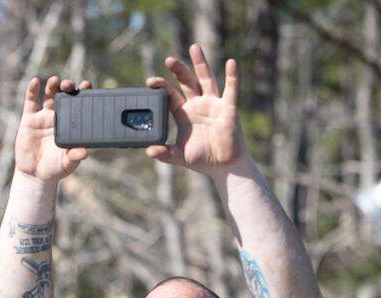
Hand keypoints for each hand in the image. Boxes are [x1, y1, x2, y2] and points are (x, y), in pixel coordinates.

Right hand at [14, 75, 91, 184]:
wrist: (35, 174)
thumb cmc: (55, 168)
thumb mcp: (66, 164)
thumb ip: (74, 157)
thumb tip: (84, 152)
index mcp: (71, 124)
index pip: (79, 104)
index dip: (83, 93)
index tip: (87, 85)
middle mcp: (58, 116)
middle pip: (65, 95)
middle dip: (68, 87)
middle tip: (69, 85)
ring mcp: (43, 117)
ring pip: (49, 95)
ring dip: (52, 85)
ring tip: (55, 81)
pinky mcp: (29, 119)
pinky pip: (30, 102)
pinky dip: (32, 90)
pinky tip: (35, 81)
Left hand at [144, 44, 248, 175]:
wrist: (224, 167)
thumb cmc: (202, 160)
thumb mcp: (179, 156)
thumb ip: (164, 154)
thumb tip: (149, 151)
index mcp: (184, 113)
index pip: (170, 95)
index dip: (162, 87)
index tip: (150, 82)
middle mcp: (198, 105)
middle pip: (187, 82)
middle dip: (178, 70)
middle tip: (168, 60)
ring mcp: (213, 104)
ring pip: (206, 79)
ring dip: (200, 64)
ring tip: (193, 47)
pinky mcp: (228, 108)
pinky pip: (231, 89)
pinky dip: (232, 76)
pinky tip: (231, 62)